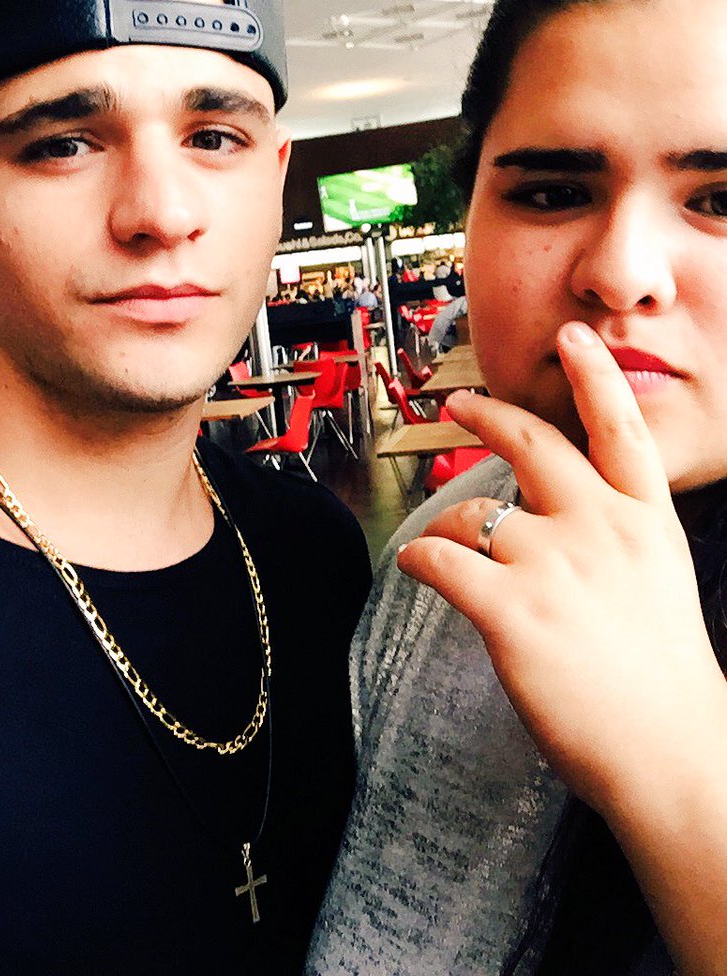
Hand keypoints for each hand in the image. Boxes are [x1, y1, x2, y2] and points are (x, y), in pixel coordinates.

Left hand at [397, 322, 726, 815]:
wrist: (672, 752)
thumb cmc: (665, 677)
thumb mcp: (662, 581)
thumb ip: (619, 537)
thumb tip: (569, 518)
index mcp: (645, 520)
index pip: (619, 428)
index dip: (594, 374)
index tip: (572, 337)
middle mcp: (600, 527)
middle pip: (533, 444)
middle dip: (487, 415)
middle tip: (458, 404)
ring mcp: (553, 565)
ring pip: (471, 512)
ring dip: (446, 521)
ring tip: (441, 541)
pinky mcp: (511, 609)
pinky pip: (439, 558)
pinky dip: (419, 557)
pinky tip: (417, 565)